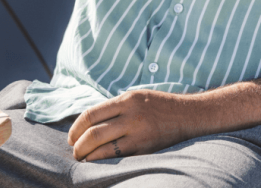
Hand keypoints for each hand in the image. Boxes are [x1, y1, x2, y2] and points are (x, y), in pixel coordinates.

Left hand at [68, 90, 190, 160]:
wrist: (188, 115)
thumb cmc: (159, 106)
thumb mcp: (136, 97)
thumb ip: (114, 108)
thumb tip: (86, 124)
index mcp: (127, 99)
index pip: (90, 115)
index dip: (75, 129)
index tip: (71, 137)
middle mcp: (132, 115)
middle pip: (92, 134)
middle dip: (78, 147)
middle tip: (75, 152)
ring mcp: (139, 133)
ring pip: (102, 149)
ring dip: (87, 157)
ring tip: (85, 159)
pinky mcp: (145, 148)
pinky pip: (116, 158)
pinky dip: (102, 161)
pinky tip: (99, 162)